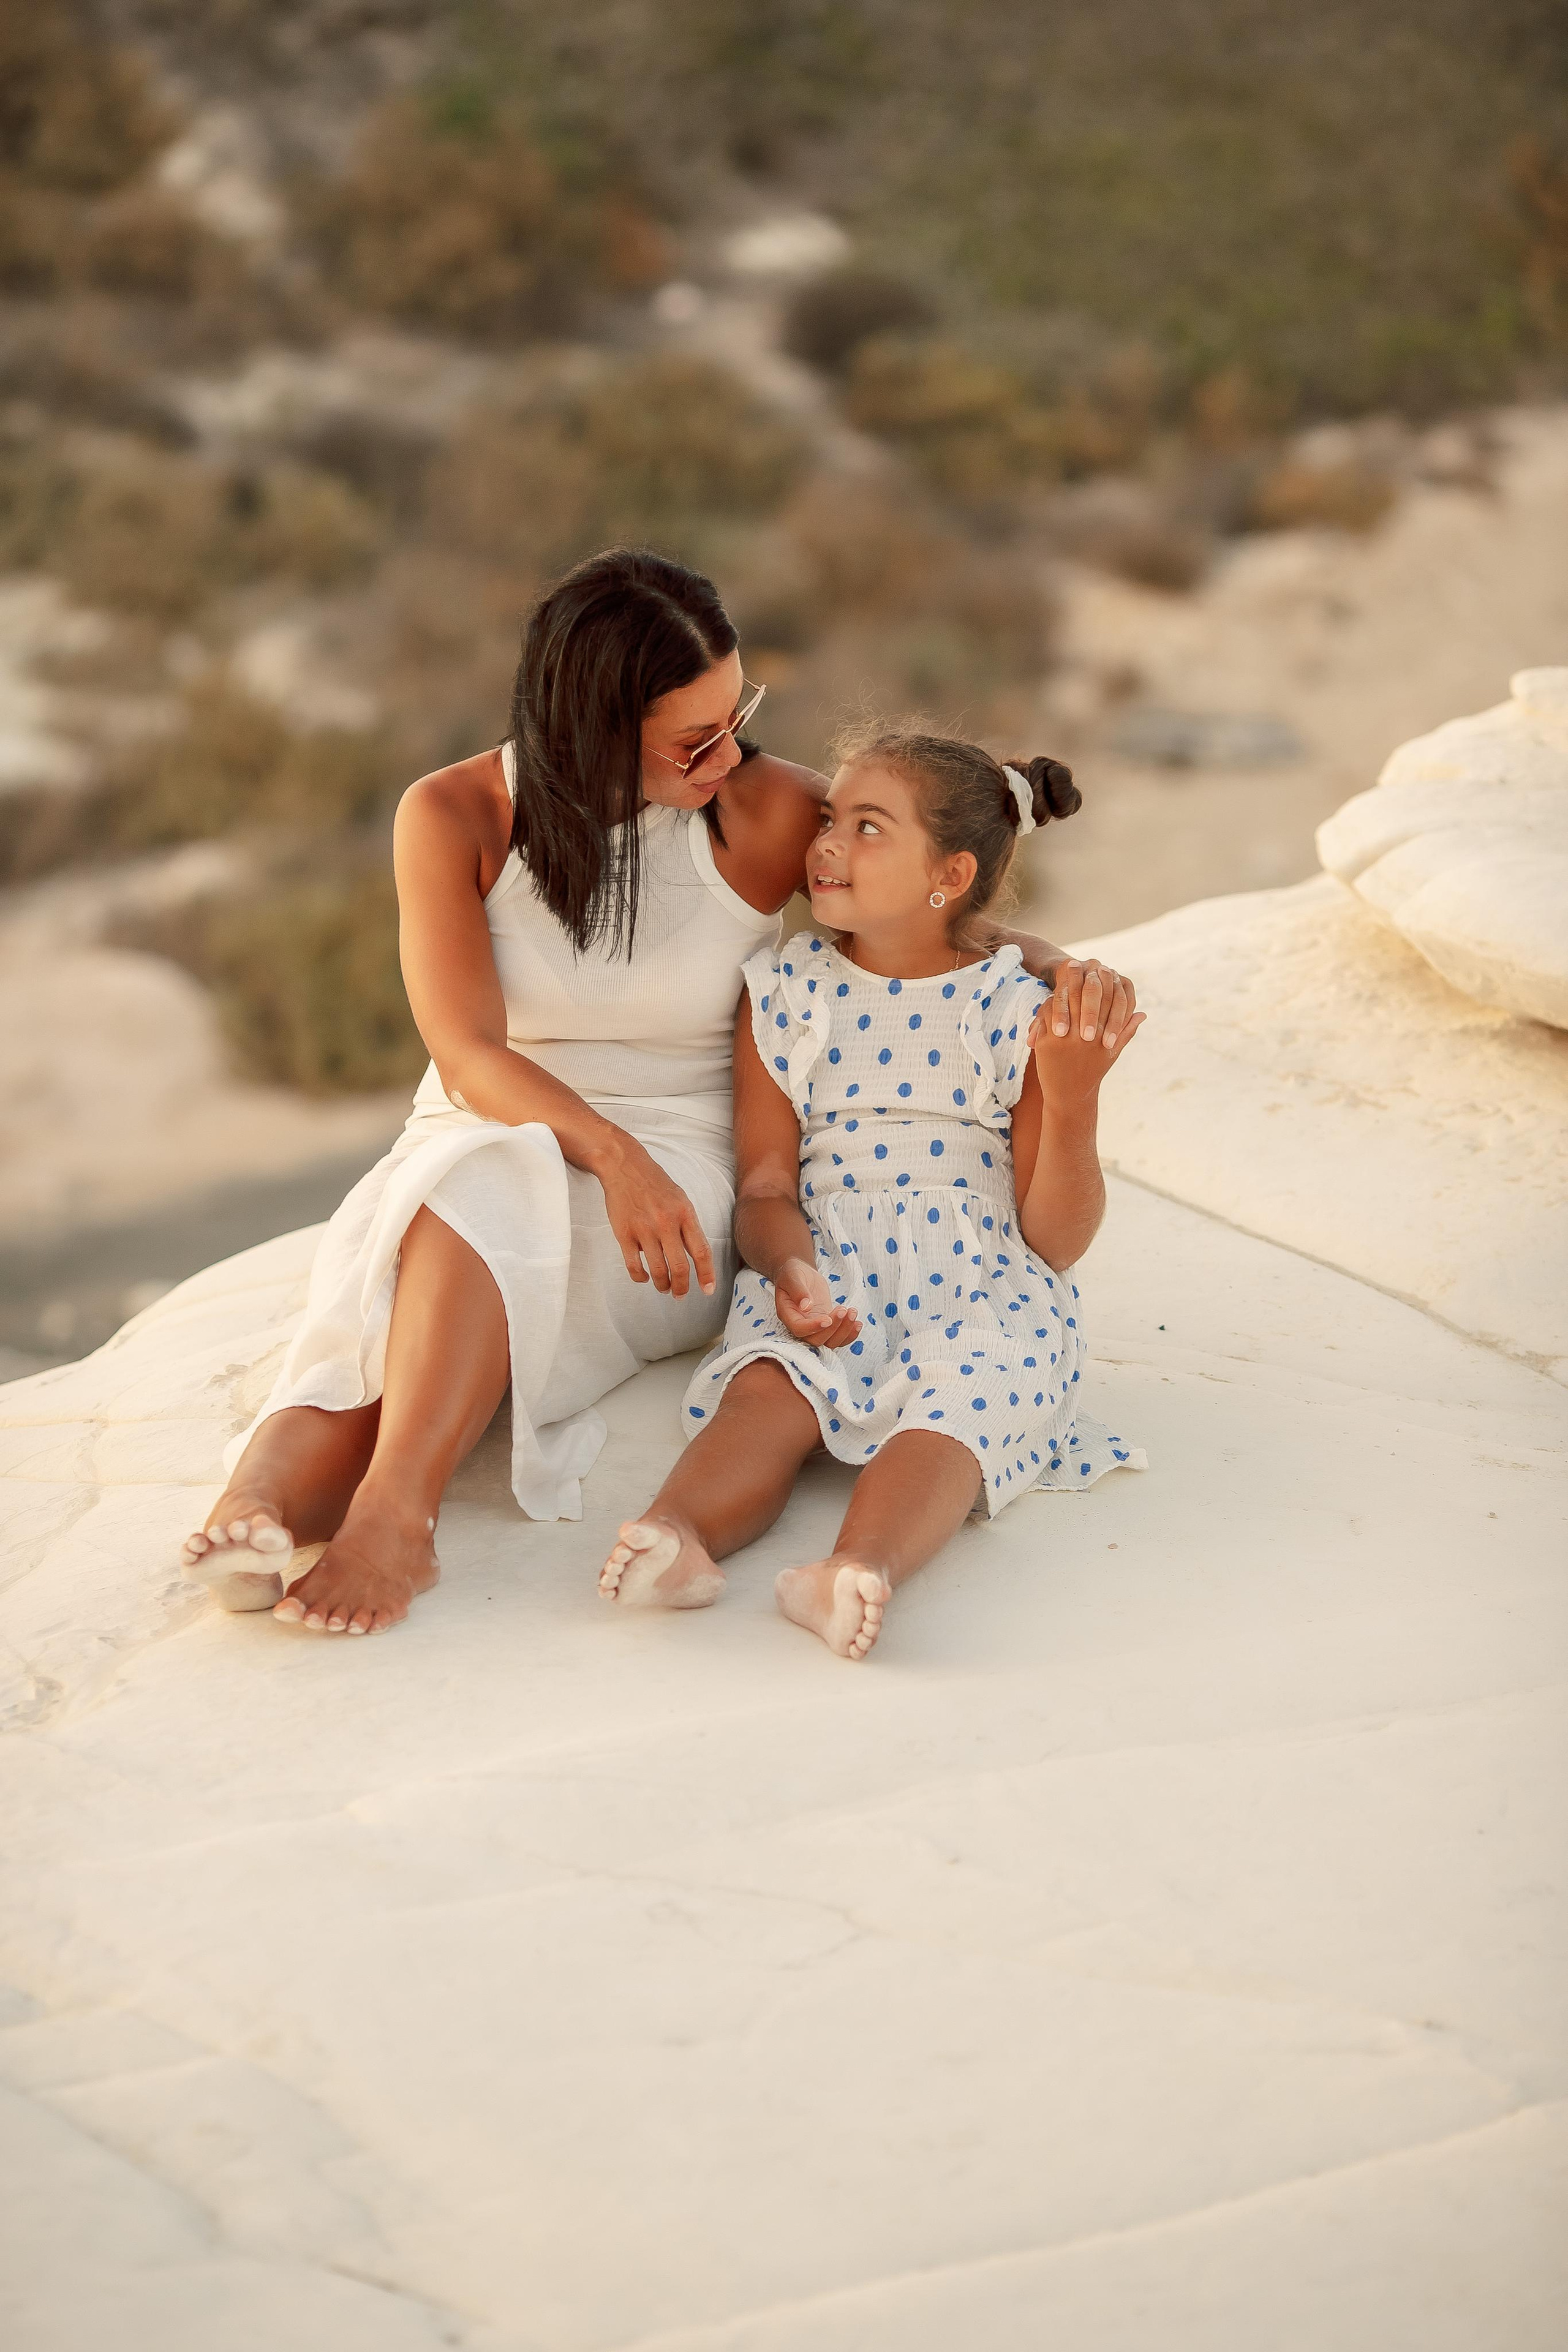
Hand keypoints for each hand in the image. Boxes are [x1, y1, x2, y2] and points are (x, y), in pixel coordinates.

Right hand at [596, 1135, 715, 1296]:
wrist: (624, 1165)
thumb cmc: (656, 1184)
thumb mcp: (681, 1199)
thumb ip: (689, 1226)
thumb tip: (696, 1256)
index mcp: (685, 1214)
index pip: (701, 1251)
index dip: (707, 1274)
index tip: (708, 1290)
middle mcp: (666, 1223)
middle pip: (680, 1267)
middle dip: (682, 1287)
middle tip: (680, 1295)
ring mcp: (644, 1229)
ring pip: (657, 1270)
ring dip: (662, 1285)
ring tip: (663, 1288)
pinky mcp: (624, 1233)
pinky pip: (634, 1265)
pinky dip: (640, 1277)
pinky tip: (644, 1277)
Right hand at [774, 1257, 861, 1348]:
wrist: (799, 1274)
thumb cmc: (792, 1274)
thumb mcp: (793, 1277)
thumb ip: (798, 1291)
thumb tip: (806, 1306)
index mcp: (788, 1315)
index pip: (799, 1329)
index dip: (814, 1327)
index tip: (828, 1319)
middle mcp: (800, 1325)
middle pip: (816, 1340)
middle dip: (833, 1328)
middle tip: (844, 1310)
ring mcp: (814, 1327)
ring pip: (829, 1342)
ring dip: (844, 1331)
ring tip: (852, 1312)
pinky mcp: (826, 1324)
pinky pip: (837, 1336)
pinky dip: (849, 1334)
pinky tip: (858, 1323)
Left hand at [1028, 976, 1143, 1108]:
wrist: (1069, 1095)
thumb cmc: (1092, 1072)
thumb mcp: (1111, 1054)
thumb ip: (1126, 1032)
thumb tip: (1143, 1013)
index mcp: (1103, 1036)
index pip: (1102, 1001)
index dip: (1099, 983)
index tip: (1098, 969)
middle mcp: (1086, 1036)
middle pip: (1081, 997)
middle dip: (1078, 978)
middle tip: (1076, 962)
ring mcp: (1066, 1040)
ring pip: (1065, 1003)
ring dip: (1064, 985)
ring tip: (1065, 970)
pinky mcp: (1048, 1043)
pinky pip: (1048, 1015)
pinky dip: (1050, 1004)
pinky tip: (1051, 993)